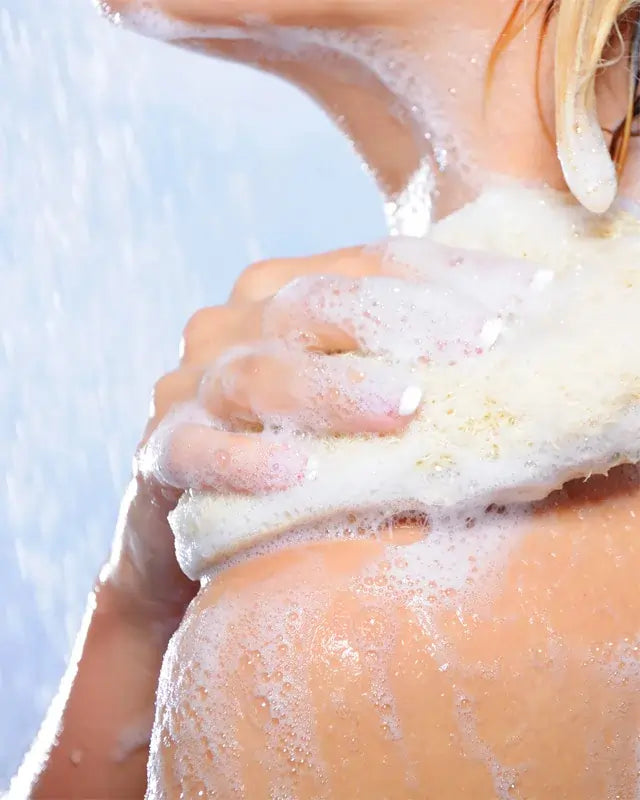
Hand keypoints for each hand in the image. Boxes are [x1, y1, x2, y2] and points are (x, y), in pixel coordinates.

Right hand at [105, 240, 537, 626]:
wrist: (193, 505)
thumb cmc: (297, 438)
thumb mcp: (346, 382)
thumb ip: (401, 352)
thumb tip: (515, 335)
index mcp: (282, 292)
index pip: (371, 263)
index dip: (451, 275)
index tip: (530, 298)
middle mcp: (234, 324)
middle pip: (314, 304)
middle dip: (401, 320)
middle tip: (482, 345)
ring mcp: (192, 384)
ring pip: (261, 371)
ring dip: (335, 389)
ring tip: (407, 408)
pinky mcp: (162, 449)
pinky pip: (198, 450)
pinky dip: (245, 460)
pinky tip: (299, 472)